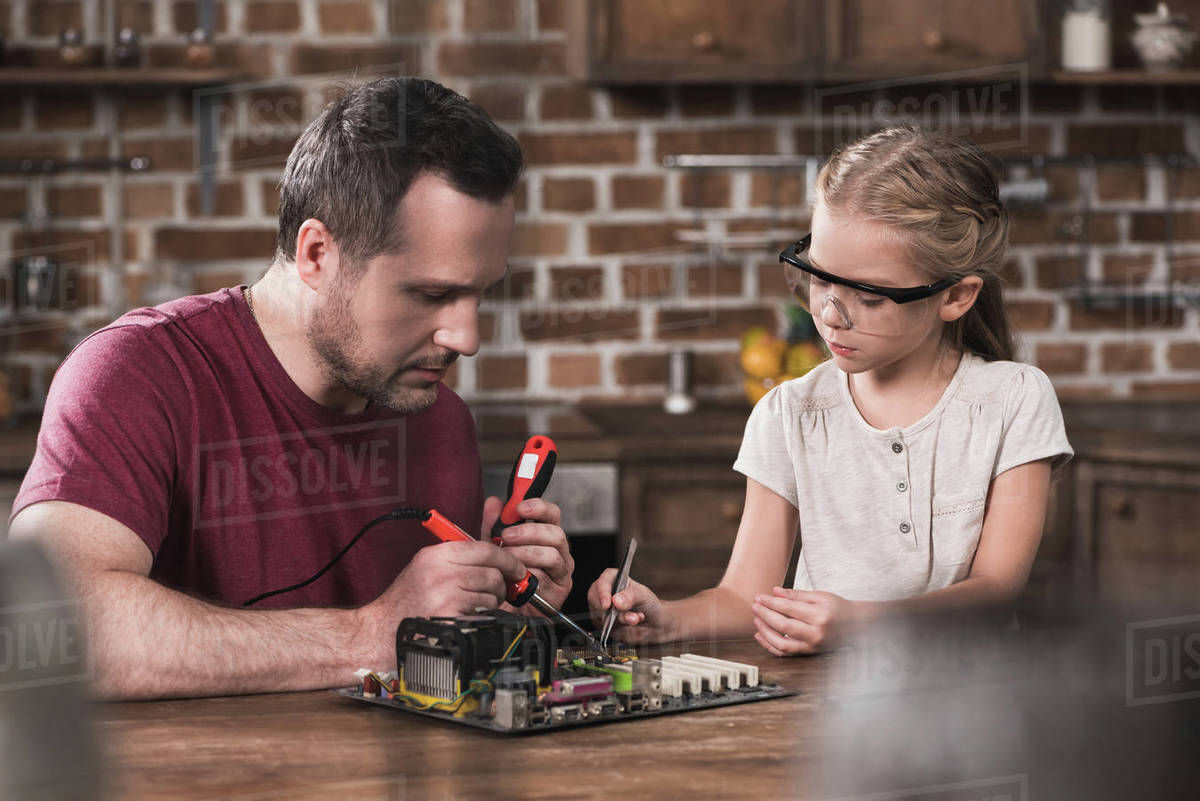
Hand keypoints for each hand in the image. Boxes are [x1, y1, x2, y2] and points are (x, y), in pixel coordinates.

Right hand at [357, 539, 527, 666]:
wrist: (382, 631)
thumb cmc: (408, 600)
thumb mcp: (428, 566)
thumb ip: (461, 552)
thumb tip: (496, 531)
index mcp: (437, 555)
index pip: (485, 549)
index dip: (507, 558)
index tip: (516, 567)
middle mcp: (441, 573)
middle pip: (492, 573)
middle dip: (499, 585)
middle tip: (494, 592)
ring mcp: (446, 596)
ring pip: (491, 594)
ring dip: (490, 602)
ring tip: (472, 606)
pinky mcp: (450, 619)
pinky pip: (484, 614)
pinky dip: (481, 617)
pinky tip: (466, 618)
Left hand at [485, 496, 573, 613]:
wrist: (503, 611)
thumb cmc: (503, 578)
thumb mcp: (493, 548)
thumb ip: (493, 525)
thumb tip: (494, 503)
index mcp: (545, 537)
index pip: (552, 515)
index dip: (539, 507)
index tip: (521, 507)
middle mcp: (558, 552)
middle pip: (556, 533)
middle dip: (529, 532)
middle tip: (506, 536)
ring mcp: (561, 571)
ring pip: (552, 555)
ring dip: (525, 554)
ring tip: (507, 558)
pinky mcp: (559, 590)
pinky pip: (546, 578)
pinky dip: (528, 576)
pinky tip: (514, 578)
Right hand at [587, 570, 673, 643]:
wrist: (652, 622)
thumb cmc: (647, 603)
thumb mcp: (642, 595)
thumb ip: (630, 596)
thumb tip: (616, 601)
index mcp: (612, 578)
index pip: (602, 582)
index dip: (603, 593)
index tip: (607, 605)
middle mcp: (603, 592)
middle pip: (596, 600)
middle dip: (612, 611)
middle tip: (630, 616)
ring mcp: (600, 609)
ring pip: (600, 616)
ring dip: (618, 621)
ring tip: (635, 619)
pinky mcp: (602, 623)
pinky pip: (603, 627)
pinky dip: (617, 628)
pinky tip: (629, 625)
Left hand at [752, 588, 858, 655]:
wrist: (856, 625)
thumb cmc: (838, 608)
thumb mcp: (820, 596)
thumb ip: (797, 595)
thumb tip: (775, 592)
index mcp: (820, 616)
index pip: (789, 609)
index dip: (771, 603)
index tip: (759, 597)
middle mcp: (816, 634)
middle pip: (783, 626)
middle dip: (765, 615)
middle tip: (755, 606)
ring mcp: (813, 646)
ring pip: (782, 644)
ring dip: (765, 632)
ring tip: (756, 620)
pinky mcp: (809, 653)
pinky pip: (786, 653)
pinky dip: (770, 645)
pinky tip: (761, 635)